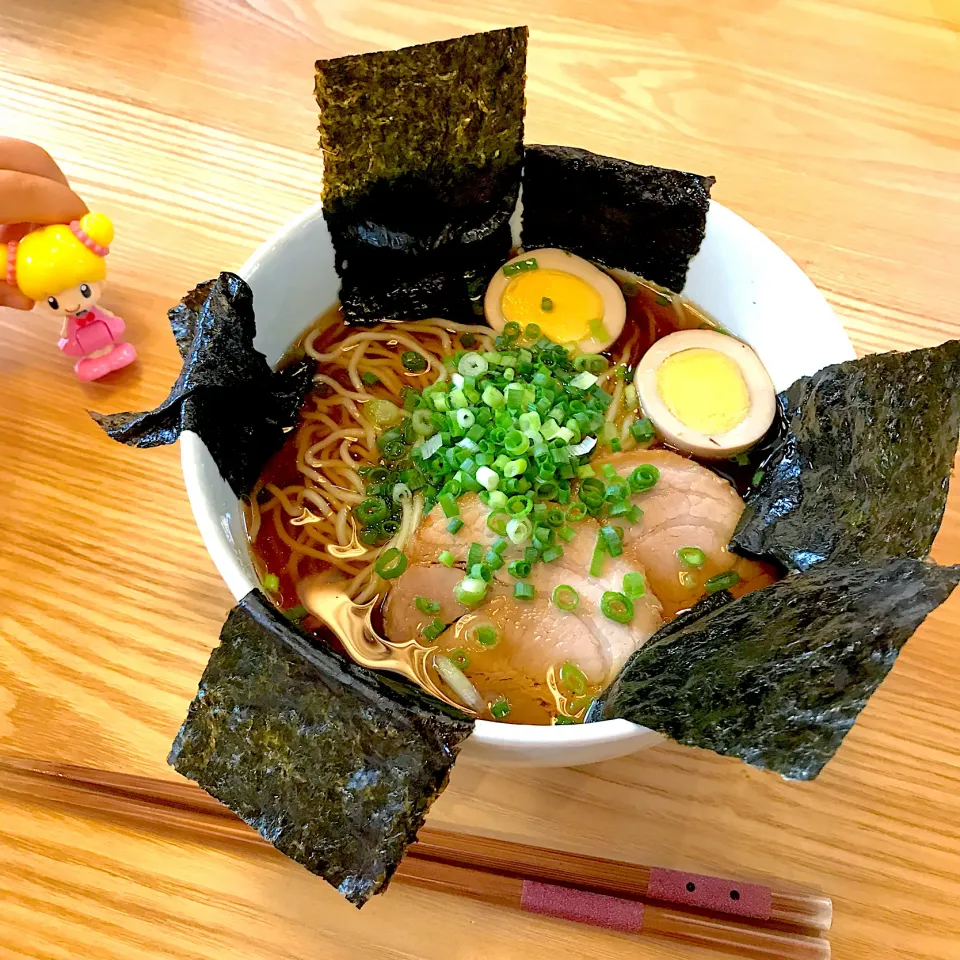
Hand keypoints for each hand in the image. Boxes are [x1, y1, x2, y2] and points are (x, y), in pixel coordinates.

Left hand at [0, 138, 87, 309]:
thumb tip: (25, 296)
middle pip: (35, 160)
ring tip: (20, 224)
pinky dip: (8, 180)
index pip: (38, 192)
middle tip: (61, 230)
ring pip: (16, 155)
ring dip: (32, 186)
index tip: (83, 240)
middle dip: (59, 192)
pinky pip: (0, 160)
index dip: (70, 215)